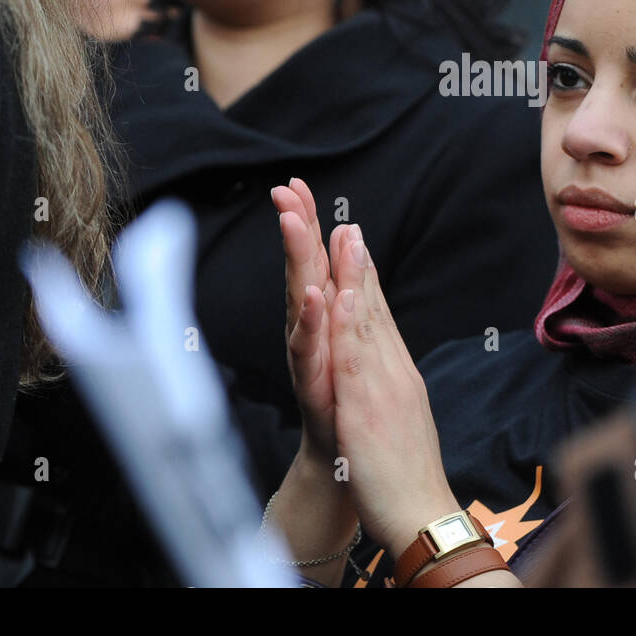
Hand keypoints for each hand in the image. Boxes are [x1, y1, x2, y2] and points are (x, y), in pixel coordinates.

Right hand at [271, 178, 349, 464]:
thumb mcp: (350, 327)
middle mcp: (310, 327)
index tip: (296, 182)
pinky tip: (313, 298)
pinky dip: (311, 323)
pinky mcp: (314, 382)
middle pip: (302, 268)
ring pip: (301, 299)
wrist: (341, 453)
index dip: (306, 219)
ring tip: (292, 225)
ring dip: (298, 262)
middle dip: (293, 229)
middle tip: (284, 192)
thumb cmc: (343, 390)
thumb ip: (347, 282)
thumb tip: (347, 233)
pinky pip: (310, 349)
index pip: (314, 256)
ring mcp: (309, 354)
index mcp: (323, 311)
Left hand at [326, 225, 459, 561]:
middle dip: (356, 260)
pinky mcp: (370, 405)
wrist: (422, 514)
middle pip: (373, 307)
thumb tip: (383, 369)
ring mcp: (385, 384)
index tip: (353, 238)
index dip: (364, 275)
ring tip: (343, 234)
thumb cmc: (404, 474)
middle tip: (346, 217)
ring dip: (351, 275)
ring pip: (365, 320)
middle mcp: (394, 370)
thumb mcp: (395, 418)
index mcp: (396, 373)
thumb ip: (388, 387)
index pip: (378, 316)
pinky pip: (355, 356)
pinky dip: (346, 321)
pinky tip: (337, 293)